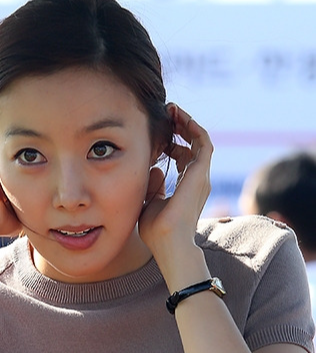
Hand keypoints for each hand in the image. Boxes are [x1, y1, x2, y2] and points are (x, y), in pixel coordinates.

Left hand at [139, 104, 213, 262]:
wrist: (169, 242)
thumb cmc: (158, 230)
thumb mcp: (150, 203)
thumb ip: (153, 186)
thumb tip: (154, 169)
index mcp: (186, 187)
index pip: (182, 157)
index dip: (171, 143)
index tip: (158, 133)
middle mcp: (197, 179)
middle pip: (192, 146)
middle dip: (179, 128)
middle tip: (166, 113)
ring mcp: (201, 175)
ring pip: (199, 140)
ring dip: (186, 123)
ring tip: (172, 110)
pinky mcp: (201, 172)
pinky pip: (203, 141)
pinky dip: (193, 127)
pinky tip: (179, 117)